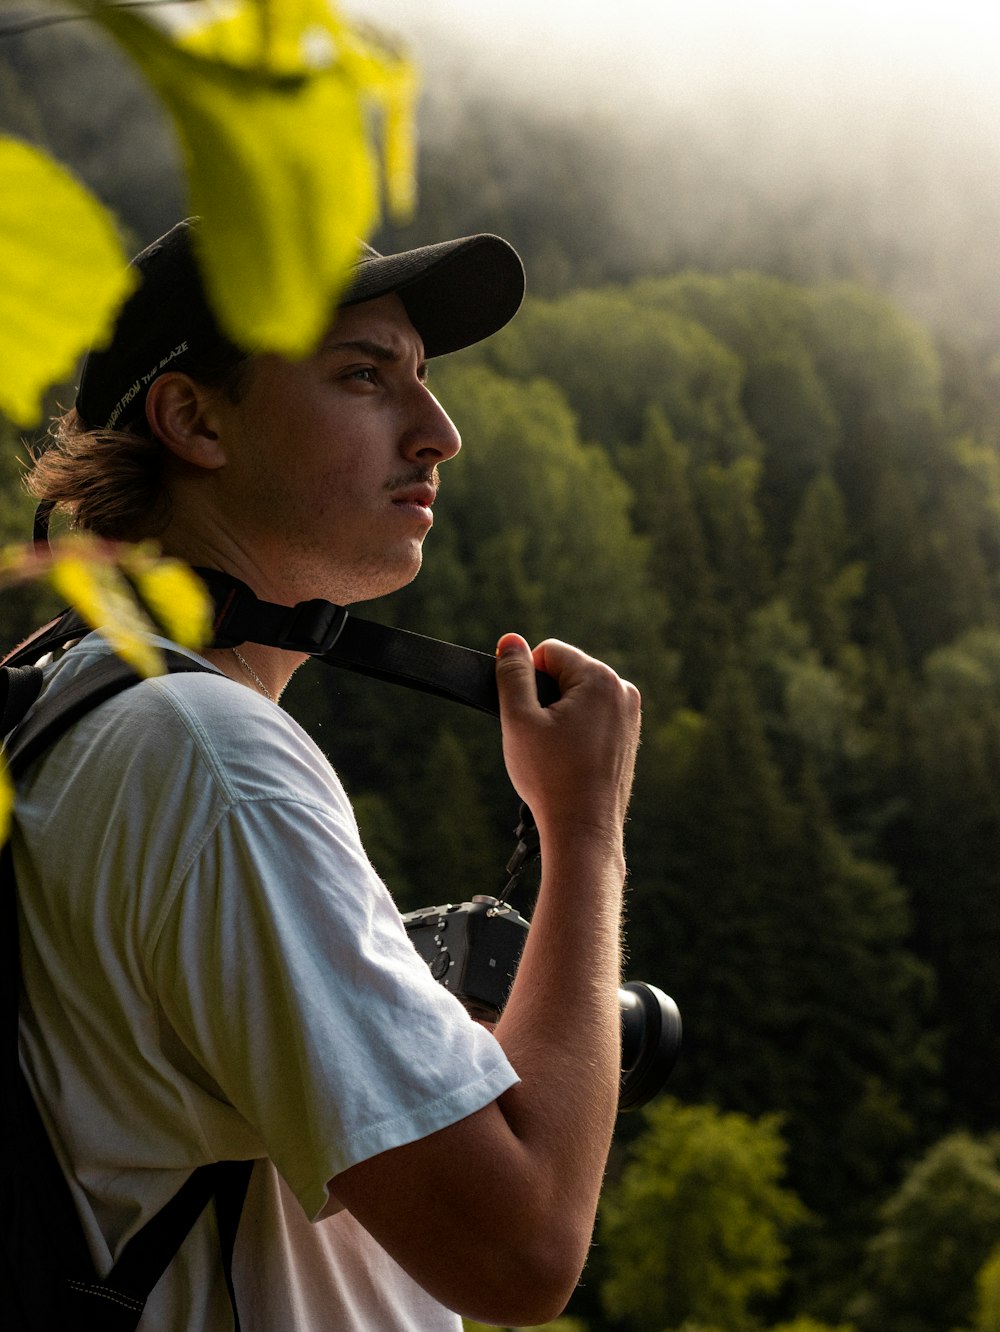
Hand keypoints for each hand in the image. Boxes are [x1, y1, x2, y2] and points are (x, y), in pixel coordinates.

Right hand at [494, 634, 640, 842]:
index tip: (526, 716)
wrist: (583, 830)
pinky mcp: (628, 736)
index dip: (526, 680)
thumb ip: (513, 674)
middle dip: (545, 697)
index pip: (549, 652)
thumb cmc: (550, 777)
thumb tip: (511, 640)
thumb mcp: (519, 719)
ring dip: (559, 715)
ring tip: (555, 752)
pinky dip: (575, 731)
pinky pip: (592, 717)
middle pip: (565, 672)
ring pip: (577, 696)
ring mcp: (630, 714)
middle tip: (540, 739)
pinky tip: (570, 760)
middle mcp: (623, 690)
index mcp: (600, 678)